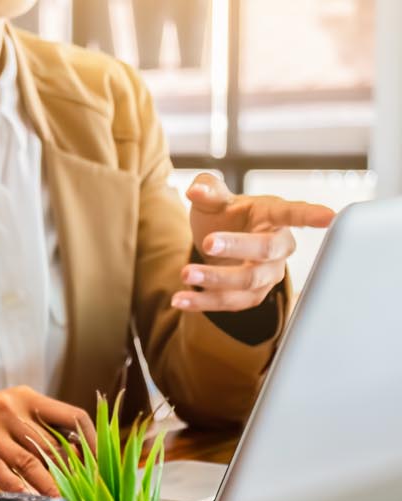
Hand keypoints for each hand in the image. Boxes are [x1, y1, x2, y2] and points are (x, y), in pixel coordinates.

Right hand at [0, 387, 96, 496]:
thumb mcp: (11, 415)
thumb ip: (42, 429)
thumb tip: (82, 456)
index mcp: (25, 398)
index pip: (72, 415)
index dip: (92, 441)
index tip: (100, 465)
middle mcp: (7, 409)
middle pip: (52, 444)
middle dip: (72, 473)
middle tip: (87, 495)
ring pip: (29, 460)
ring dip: (50, 485)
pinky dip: (17, 488)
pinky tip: (29, 500)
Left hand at [176, 174, 334, 311]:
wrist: (217, 243)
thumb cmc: (224, 215)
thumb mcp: (213, 198)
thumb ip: (208, 190)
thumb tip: (196, 189)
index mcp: (273, 215)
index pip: (294, 213)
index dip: (311, 215)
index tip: (329, 216)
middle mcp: (278, 246)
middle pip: (265, 251)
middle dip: (237, 247)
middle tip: (207, 243)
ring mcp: (268, 273)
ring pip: (247, 281)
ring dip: (215, 280)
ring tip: (186, 274)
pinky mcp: (252, 296)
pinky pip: (230, 303)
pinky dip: (203, 302)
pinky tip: (180, 300)